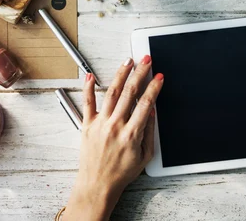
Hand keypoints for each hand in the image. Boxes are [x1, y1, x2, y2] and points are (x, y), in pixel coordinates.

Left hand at [63, 56, 163, 220]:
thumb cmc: (121, 173)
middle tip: (146, 59)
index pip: (146, 104)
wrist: (98, 185)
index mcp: (131, 134)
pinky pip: (87, 103)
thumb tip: (152, 111)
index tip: (159, 76)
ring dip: (121, 74)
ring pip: (112, 93)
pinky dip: (88, 88)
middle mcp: (115, 126)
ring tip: (127, 61)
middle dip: (140, 73)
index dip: (154, 87)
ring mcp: (100, 124)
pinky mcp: (86, 125)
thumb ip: (149, 132)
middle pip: (130, 93)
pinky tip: (91, 76)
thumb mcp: (145, 156)